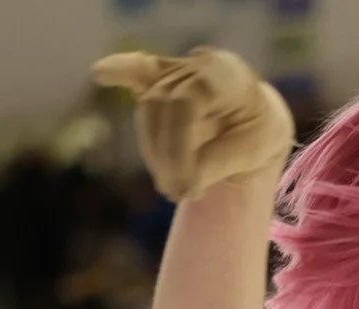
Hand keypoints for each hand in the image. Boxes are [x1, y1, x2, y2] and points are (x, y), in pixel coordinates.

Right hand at [91, 47, 295, 201]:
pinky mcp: (158, 78)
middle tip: (179, 194)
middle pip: (161, 104)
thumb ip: (218, 162)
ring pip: (147, 108)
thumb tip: (184, 181)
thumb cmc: (257, 136)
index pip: (187, 102)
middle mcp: (200, 65)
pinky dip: (120, 72)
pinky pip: (137, 71)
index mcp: (228, 76)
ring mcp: (178, 69)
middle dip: (167, 156)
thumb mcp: (253, 153)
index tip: (187, 188)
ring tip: (173, 186)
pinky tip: (102, 72)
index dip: (178, 146)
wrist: (256, 121)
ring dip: (154, 152)